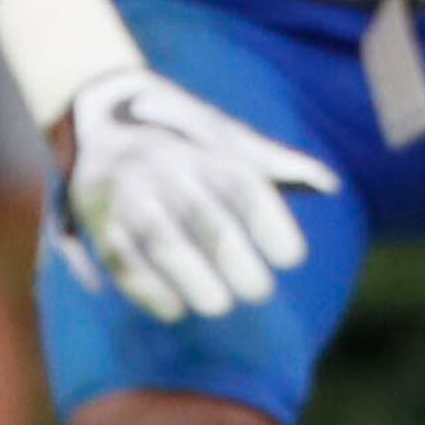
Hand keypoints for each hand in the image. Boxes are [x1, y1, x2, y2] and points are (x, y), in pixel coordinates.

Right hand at [52, 66, 340, 320]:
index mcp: (204, 148)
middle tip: (259, 292)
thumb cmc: (178, 136)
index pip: (243, 185)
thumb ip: (272, 161)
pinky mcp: (98, 219)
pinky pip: (122, 259)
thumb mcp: (223, 136)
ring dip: (194, 280)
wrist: (95, 114)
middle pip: (207, 219)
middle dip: (237, 261)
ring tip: (220, 306)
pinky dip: (148, 290)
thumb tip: (329, 186)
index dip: (272, 224)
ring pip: (163, 241)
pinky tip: (175, 310)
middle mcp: (166, 167)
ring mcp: (129, 192)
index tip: (292, 259)